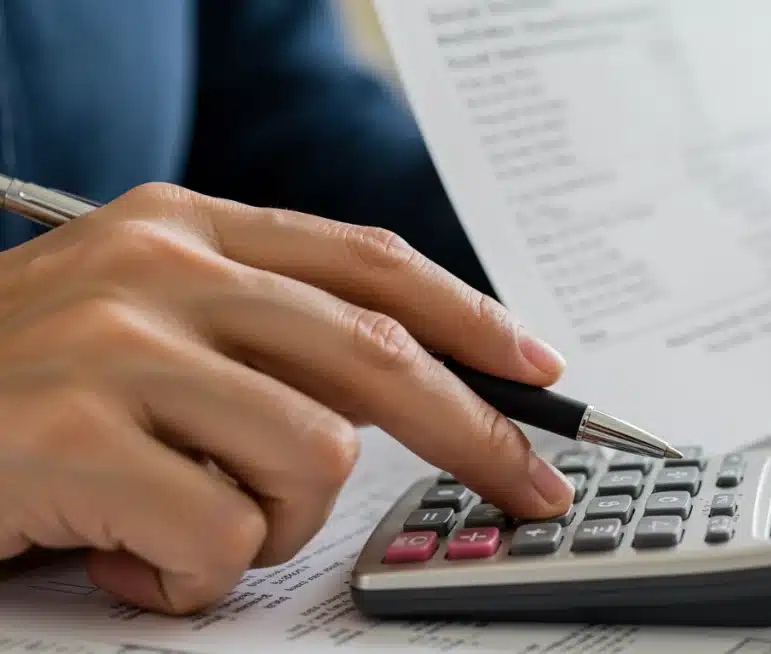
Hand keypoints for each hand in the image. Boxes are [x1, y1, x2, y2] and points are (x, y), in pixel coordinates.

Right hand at [0, 183, 574, 613]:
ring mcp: (112, 345)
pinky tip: (126, 562)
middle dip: (478, 434)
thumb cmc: (13, 391)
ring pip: (311, 456)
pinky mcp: (71, 436)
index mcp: (182, 226)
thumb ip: (260, 340)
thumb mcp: (140, 326)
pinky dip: (191, 576)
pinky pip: (218, 532)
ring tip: (187, 530)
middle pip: (379, 354)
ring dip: (271, 523)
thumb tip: (404, 396)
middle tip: (529, 489)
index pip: (369, 262)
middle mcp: (155, 266)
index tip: (540, 371)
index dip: (471, 319)